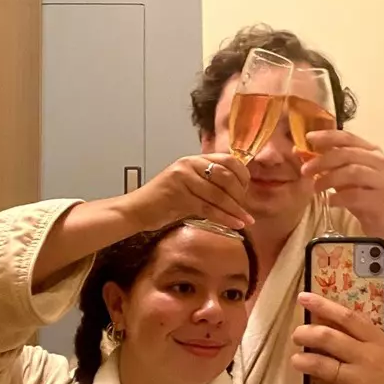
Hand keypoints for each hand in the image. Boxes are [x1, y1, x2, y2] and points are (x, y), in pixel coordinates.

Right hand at [116, 154, 252, 230]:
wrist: (136, 210)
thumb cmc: (166, 200)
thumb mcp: (190, 185)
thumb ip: (211, 184)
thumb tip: (240, 192)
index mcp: (195, 159)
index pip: (229, 160)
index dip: (243, 175)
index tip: (247, 191)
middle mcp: (189, 165)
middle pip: (227, 177)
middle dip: (240, 195)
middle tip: (245, 209)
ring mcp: (183, 179)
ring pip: (219, 194)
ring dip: (235, 210)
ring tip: (246, 220)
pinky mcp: (178, 195)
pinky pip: (208, 208)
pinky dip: (225, 217)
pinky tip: (235, 224)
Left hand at [284, 293, 383, 383]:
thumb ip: (371, 348)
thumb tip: (342, 338)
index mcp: (381, 344)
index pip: (349, 318)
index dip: (324, 306)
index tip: (303, 298)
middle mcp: (368, 358)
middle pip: (329, 338)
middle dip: (306, 334)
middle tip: (297, 336)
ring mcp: (359, 382)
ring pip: (321, 365)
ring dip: (302, 361)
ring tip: (295, 361)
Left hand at [302, 130, 383, 234]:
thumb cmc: (363, 195)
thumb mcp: (345, 175)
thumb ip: (328, 162)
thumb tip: (300, 151)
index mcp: (371, 151)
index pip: (347, 137)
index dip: (327, 136)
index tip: (308, 138)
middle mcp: (379, 161)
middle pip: (347, 153)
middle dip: (322, 160)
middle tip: (305, 170)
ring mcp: (381, 179)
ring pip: (352, 172)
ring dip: (329, 179)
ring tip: (315, 188)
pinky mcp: (380, 199)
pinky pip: (355, 195)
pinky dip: (338, 198)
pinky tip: (329, 202)